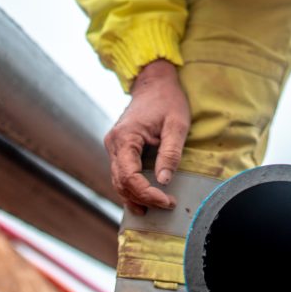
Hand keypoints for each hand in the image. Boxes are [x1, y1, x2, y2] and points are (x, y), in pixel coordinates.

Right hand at [104, 59, 190, 214]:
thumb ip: (170, 152)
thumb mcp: (177, 124)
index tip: (167, 201)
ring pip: (118, 181)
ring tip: (156, 208)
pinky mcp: (119, 148)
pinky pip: (122, 173)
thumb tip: (164, 181)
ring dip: (135, 197)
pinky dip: (132, 187)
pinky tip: (145, 199)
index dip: (147, 193)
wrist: (154, 82)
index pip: (129, 176)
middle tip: (167, 205)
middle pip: (121, 183)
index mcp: (125, 137)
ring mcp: (114, 146)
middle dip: (143, 198)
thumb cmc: (168, 100)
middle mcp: (113, 144)